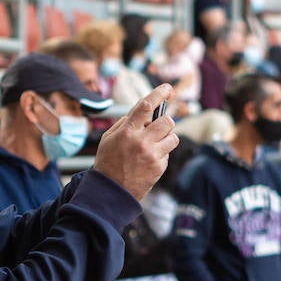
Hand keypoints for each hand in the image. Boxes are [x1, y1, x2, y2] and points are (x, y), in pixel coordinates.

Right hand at [92, 84, 178, 199]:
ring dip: (166, 138)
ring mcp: (152, 155)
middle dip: (165, 121)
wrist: (111, 191)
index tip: (168, 88)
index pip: (146, 106)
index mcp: (127, 132)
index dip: (159, 93)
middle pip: (167, 121)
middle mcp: (141, 142)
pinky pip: (168, 152)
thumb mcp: (109, 139)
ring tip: (154, 145)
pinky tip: (149, 160)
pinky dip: (162, 153)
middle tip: (158, 127)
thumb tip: (142, 112)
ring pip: (172, 136)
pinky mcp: (159, 167)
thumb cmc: (108, 162)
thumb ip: (125, 123)